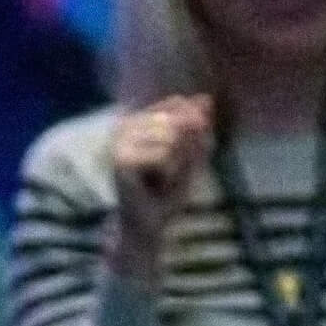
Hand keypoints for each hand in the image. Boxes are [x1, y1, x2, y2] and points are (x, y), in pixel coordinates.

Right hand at [108, 95, 213, 268]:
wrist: (148, 227)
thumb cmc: (168, 193)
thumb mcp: (192, 155)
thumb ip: (199, 127)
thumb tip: (206, 98)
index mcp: (138, 118)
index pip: (179, 104)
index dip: (193, 130)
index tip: (180, 158)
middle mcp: (124, 124)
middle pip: (178, 121)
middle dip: (185, 152)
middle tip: (168, 175)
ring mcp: (119, 140)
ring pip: (172, 139)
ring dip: (176, 165)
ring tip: (161, 180)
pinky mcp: (120, 159)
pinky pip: (164, 156)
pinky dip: (169, 174)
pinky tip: (154, 186)